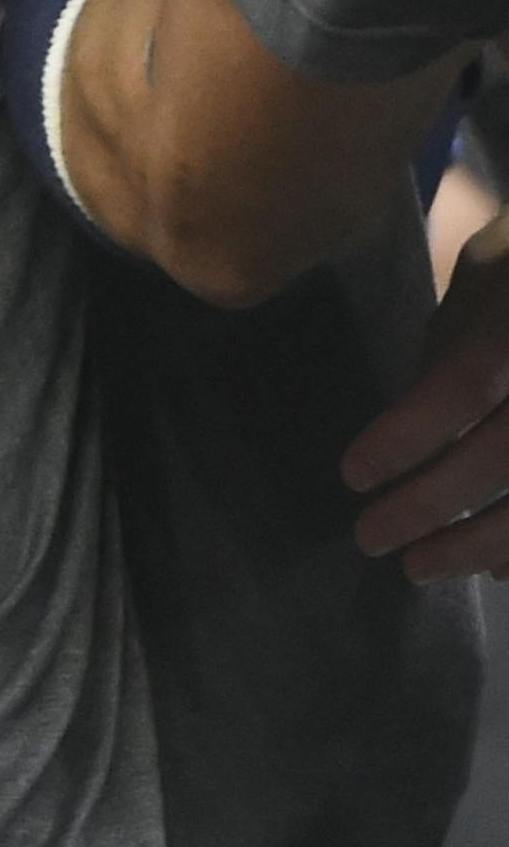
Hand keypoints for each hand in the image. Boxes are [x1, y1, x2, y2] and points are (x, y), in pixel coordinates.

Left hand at [344, 204, 508, 577]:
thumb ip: (454, 343)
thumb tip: (413, 425)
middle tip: (370, 539)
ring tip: (419, 566)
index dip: (408, 435)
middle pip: (503, 454)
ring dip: (482, 544)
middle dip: (433, 504)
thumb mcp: (485, 277)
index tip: (352, 476)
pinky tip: (494, 569)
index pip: (463, 384)